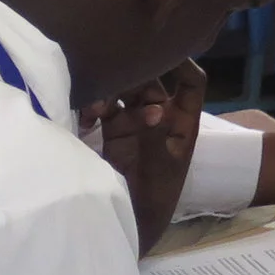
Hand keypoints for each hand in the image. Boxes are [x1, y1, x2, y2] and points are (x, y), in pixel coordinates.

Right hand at [97, 60, 206, 254]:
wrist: (130, 225)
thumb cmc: (154, 200)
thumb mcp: (159, 170)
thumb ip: (154, 138)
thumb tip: (154, 108)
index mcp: (182, 123)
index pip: (189, 83)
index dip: (181, 62)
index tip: (163, 48)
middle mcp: (159, 117)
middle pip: (150, 81)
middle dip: (133, 75)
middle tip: (114, 73)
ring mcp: (134, 123)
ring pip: (123, 92)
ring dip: (108, 92)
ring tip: (94, 106)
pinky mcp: (111, 132)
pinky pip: (102, 109)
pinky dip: (92, 108)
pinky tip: (84, 117)